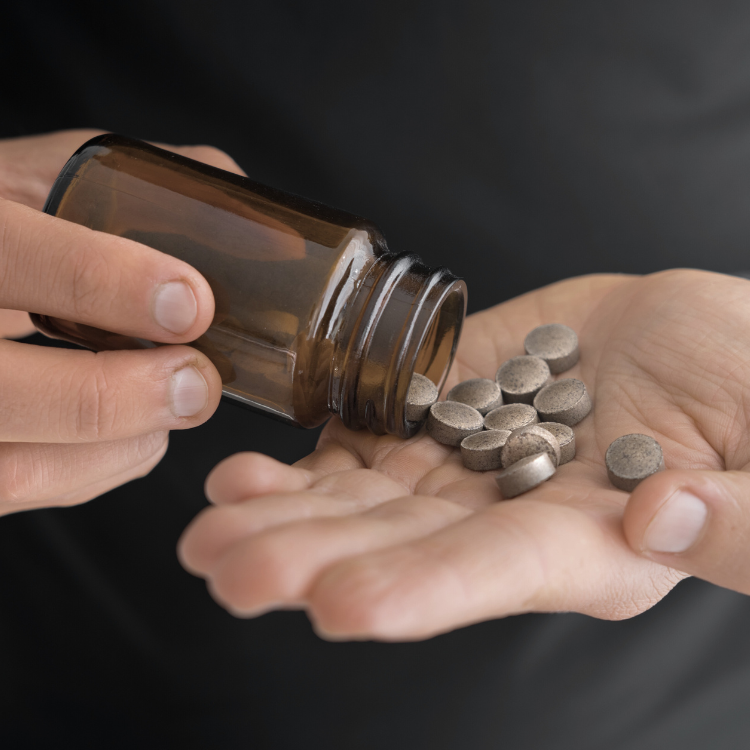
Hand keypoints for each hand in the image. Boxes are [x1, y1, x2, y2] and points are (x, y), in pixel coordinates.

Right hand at [0, 130, 242, 513]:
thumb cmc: (5, 227)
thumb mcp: (43, 180)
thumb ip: (134, 187)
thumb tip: (255, 223)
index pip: (11, 253)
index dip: (103, 281)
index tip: (192, 302)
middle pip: (7, 390)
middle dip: (120, 396)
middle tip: (198, 383)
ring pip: (15, 466)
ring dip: (117, 448)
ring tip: (175, 410)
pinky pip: (21, 485)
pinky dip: (96, 470)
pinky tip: (139, 436)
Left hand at [179, 270, 749, 639]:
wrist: (693, 336)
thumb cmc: (748, 395)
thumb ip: (739, 514)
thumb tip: (659, 516)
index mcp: (591, 545)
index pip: (495, 575)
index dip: (420, 590)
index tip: (338, 603)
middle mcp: (509, 515)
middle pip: (402, 543)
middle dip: (312, 556)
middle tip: (224, 567)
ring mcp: (470, 459)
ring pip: (368, 495)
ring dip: (288, 509)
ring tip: (213, 520)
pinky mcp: (446, 404)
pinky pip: (372, 435)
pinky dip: (314, 451)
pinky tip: (253, 469)